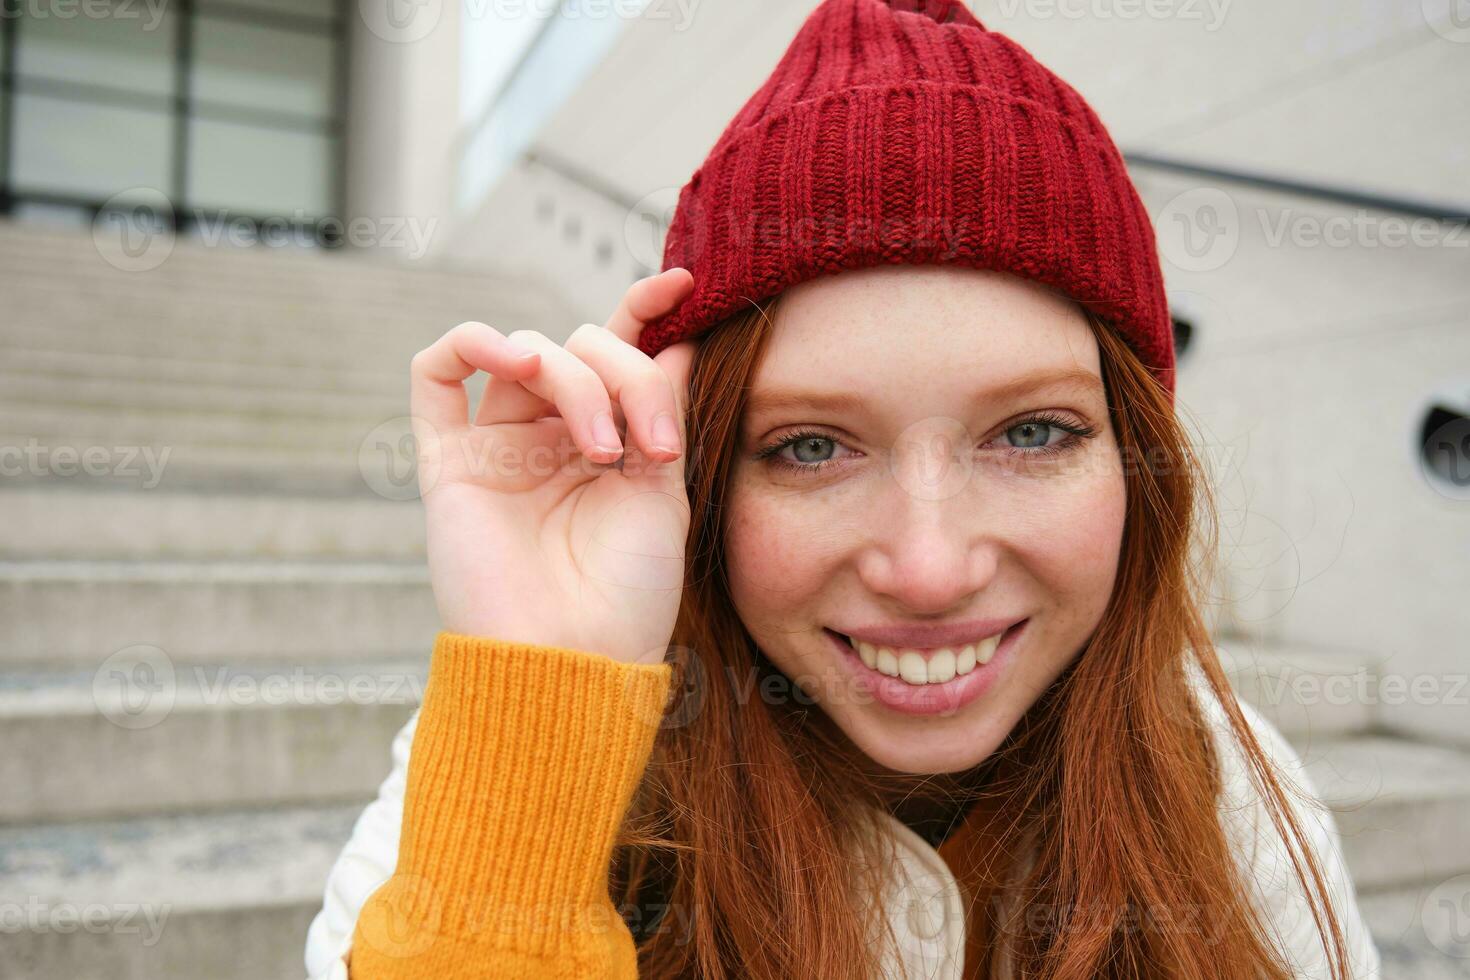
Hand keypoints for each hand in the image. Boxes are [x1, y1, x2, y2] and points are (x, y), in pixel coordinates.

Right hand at [409, 268, 697, 665]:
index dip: (645, 310)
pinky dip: (474, 342)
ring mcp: (498, 448)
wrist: (575, 663)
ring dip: (577, 382)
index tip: (685, 284)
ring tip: (605, 449)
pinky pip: (436, 374)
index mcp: (607, 444)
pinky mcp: (449, 463)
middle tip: (653, 450)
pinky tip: (517, 359)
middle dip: (628, 378)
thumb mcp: (666, 493)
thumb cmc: (628, 597)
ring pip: (530, 354)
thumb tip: (676, 337)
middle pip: (582, 348)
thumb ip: (661, 410)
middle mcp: (550, 439)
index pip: (617, 357)